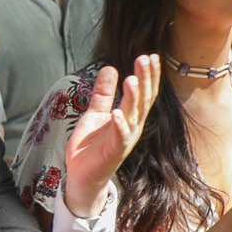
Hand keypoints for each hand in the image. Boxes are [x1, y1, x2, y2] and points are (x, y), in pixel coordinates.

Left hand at [59, 55, 159, 217]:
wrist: (81, 176)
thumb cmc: (91, 146)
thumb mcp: (95, 113)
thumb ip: (103, 93)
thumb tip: (110, 68)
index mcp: (130, 117)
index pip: (143, 92)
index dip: (148, 75)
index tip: (150, 56)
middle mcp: (132, 127)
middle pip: (143, 100)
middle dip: (145, 79)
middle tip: (145, 59)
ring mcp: (124, 140)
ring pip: (133, 115)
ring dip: (133, 97)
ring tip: (131, 79)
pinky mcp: (113, 152)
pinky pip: (119, 137)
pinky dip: (119, 125)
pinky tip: (117, 113)